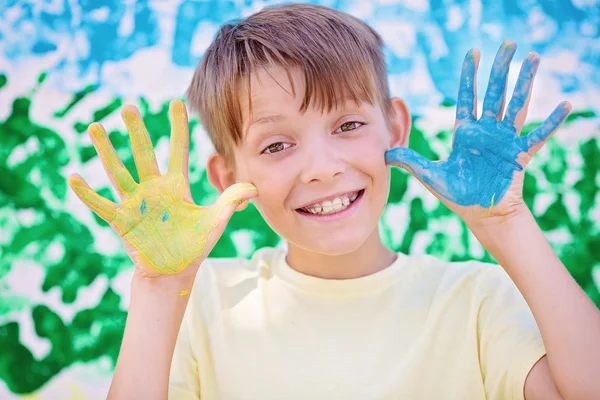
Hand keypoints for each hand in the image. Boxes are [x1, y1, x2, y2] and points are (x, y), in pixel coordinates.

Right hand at [68, 100, 256, 278]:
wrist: (175, 272)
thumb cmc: (194, 246)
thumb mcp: (215, 222)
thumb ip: (229, 202)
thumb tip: (254, 187)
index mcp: (176, 186)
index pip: (178, 150)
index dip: (178, 127)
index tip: (176, 103)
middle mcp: (153, 189)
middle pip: (143, 154)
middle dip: (136, 131)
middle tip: (129, 107)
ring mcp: (135, 202)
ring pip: (118, 172)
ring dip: (106, 152)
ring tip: (95, 128)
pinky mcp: (122, 220)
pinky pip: (102, 205)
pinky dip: (88, 193)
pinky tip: (74, 177)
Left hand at [385, 41, 570, 226]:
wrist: (481, 215)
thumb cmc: (458, 195)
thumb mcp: (431, 175)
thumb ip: (411, 161)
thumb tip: (385, 154)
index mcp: (465, 133)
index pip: (467, 97)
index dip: (470, 76)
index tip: (473, 53)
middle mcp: (486, 131)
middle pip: (494, 93)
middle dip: (500, 69)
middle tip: (509, 44)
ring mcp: (504, 140)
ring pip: (516, 105)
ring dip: (525, 83)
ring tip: (534, 59)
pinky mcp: (518, 155)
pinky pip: (538, 136)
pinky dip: (551, 122)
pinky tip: (564, 106)